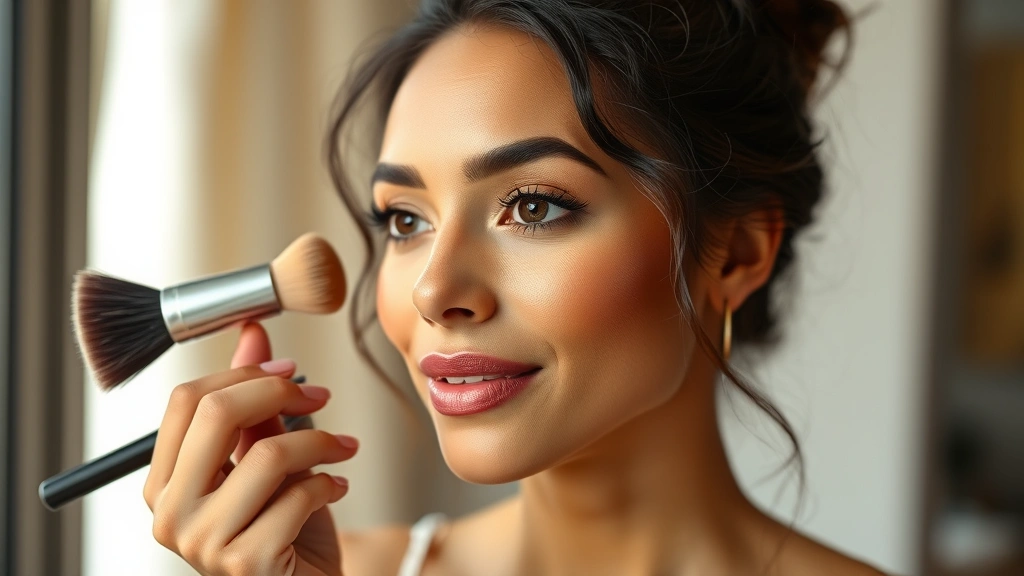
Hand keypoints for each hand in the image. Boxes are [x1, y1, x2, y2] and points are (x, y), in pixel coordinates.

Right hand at [143, 322, 355, 575]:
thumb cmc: (284, 531)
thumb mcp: (265, 460)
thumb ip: (252, 403)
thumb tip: (251, 332)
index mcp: (163, 483)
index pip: (187, 400)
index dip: (246, 374)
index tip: (290, 370)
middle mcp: (170, 513)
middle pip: (216, 413)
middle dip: (280, 392)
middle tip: (320, 397)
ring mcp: (203, 542)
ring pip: (267, 453)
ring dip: (320, 443)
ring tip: (343, 450)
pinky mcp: (245, 563)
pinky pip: (298, 495)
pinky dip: (329, 483)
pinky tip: (336, 488)